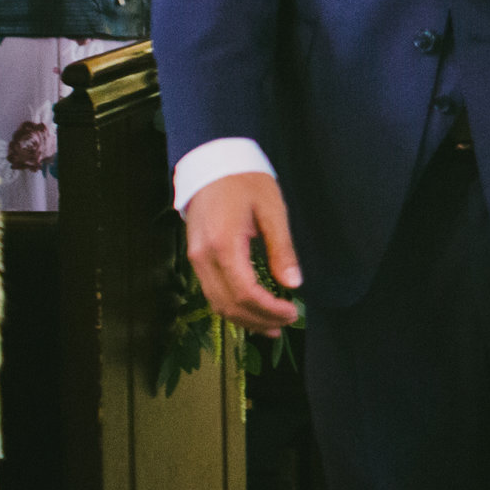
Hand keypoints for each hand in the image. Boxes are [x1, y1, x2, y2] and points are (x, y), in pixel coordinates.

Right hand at [183, 172, 302, 336]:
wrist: (212, 163)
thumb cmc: (245, 181)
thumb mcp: (272, 210)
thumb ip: (282, 249)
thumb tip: (293, 283)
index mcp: (223, 245)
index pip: (245, 293)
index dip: (269, 310)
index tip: (292, 312)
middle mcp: (203, 257)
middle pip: (229, 305)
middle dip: (259, 320)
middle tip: (286, 323)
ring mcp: (196, 259)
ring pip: (217, 303)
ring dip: (244, 319)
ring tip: (272, 326)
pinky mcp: (196, 258)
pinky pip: (212, 292)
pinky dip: (232, 307)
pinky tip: (251, 311)